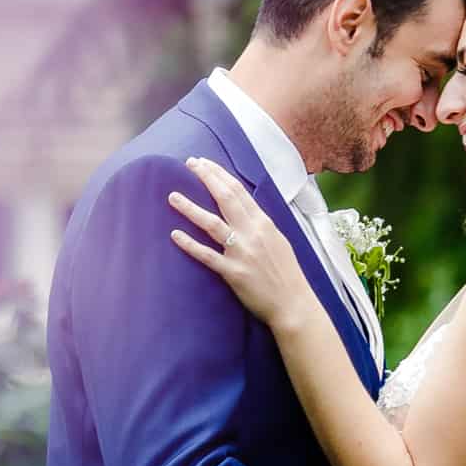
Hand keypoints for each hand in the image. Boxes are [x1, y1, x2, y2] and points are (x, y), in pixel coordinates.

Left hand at [166, 157, 317, 331]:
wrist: (293, 303)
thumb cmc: (285, 273)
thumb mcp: (277, 240)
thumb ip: (259, 224)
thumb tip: (242, 209)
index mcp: (263, 223)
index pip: (238, 191)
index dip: (219, 174)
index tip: (204, 162)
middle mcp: (252, 233)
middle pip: (225, 198)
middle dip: (206, 178)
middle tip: (189, 163)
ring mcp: (242, 252)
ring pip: (212, 224)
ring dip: (190, 208)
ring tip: (172, 196)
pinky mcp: (233, 272)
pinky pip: (207, 255)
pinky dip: (190, 245)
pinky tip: (175, 234)